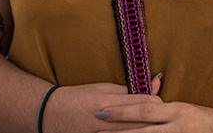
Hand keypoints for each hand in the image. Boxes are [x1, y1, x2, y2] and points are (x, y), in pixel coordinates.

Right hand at [43, 76, 162, 132]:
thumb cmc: (78, 98)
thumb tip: (154, 84)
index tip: (159, 101)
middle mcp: (104, 120)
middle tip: (162, 118)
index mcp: (106, 101)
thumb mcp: (102, 88)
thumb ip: (128, 89)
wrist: (50, 114)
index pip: (142, 103)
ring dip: (145, 129)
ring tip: (153, 126)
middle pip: (142, 122)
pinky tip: (136, 132)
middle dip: (155, 119)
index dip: (155, 101)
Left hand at [94, 75, 212, 132]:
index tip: (100, 110)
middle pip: (141, 130)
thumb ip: (160, 108)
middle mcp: (176, 127)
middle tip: (94, 126)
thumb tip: (137, 101)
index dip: (121, 111)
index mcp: (175, 111)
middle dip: (116, 129)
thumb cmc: (202, 119)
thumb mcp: (181, 108)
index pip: (143, 110)